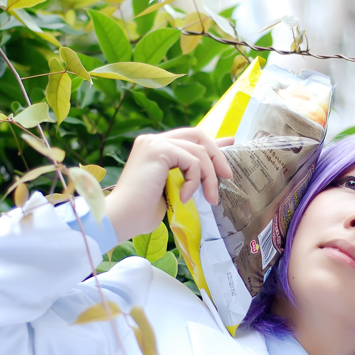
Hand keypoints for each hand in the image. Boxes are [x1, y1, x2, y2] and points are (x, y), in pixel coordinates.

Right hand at [104, 128, 233, 242]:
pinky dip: (195, 181)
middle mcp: (153, 140)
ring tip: (210, 198)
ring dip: (209, 177)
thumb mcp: (173, 189)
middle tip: (228, 177)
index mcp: (155, 147)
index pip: (190, 137)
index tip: (232, 143)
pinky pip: (192, 161)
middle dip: (217, 156)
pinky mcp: (158, 150)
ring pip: (198, 150)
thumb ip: (189, 175)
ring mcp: (154, 143)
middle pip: (197, 136)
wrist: (122, 218)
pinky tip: (184, 197)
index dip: (213, 142)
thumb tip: (214, 171)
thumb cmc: (142, 212)